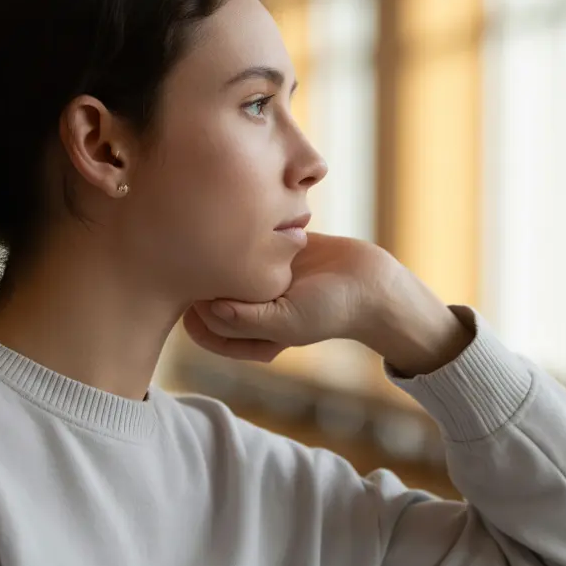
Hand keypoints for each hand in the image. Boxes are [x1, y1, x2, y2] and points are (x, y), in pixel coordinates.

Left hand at [182, 233, 393, 362]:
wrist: (368, 281)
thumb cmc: (329, 310)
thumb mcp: (287, 323)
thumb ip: (246, 321)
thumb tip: (207, 309)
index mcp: (251, 335)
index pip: (206, 330)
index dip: (197, 316)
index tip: (203, 295)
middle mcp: (251, 308)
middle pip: (207, 299)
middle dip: (200, 283)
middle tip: (201, 259)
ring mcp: (259, 280)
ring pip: (221, 271)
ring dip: (216, 257)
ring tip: (216, 241)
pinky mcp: (271, 253)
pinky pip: (243, 248)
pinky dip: (239, 239)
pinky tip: (242, 230)